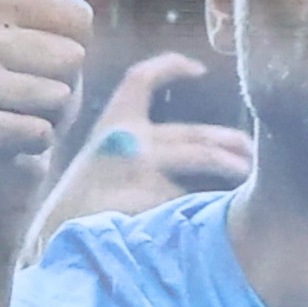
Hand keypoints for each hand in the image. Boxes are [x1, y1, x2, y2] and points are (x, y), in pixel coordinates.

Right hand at [25, 52, 252, 254]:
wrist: (56, 240)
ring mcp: (140, 167)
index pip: (141, 79)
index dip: (171, 67)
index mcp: (112, 125)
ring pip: (202, 157)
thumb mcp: (100, 164)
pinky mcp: (153, 198)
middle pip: (193, 131)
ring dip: (231, 166)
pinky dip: (211, 203)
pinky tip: (222, 213)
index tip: (200, 68)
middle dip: (229, 142)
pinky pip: (194, 196)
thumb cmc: (80, 207)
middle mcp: (128, 139)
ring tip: (249, 176)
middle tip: (251, 153)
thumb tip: (195, 151)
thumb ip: (137, 151)